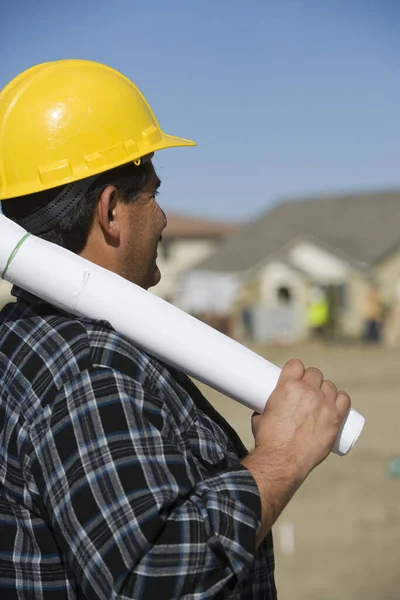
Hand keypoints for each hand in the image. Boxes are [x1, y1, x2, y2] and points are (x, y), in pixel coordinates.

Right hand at [251, 358, 350, 477]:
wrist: (282, 461)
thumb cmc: (268, 440)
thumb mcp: (261, 415)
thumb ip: (268, 405)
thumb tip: (267, 405)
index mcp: (287, 386)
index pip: (296, 364)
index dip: (296, 370)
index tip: (295, 376)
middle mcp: (307, 390)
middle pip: (314, 373)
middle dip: (310, 379)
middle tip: (306, 391)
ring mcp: (324, 403)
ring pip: (329, 386)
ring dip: (324, 390)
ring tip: (319, 400)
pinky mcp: (335, 418)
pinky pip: (344, 399)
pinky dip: (340, 399)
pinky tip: (335, 403)